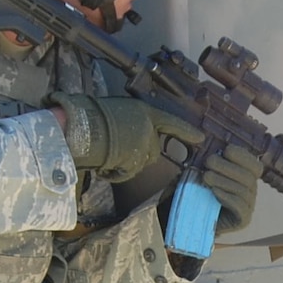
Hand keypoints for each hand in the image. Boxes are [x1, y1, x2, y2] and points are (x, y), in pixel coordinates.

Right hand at [50, 92, 201, 182]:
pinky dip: (116, 171)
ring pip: (140, 161)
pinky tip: (104, 162)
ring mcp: (142, 149)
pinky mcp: (132, 165)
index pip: (172, 123)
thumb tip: (130, 131)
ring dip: (127, 160)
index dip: (186, 131)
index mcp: (146, 112)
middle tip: (119, 145)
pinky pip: (126, 172)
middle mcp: (149, 131)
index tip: (200, 138)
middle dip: (140, 150)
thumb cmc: (92, 114)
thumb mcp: (118, 109)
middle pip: (153, 149)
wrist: (81, 128)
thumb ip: (132, 121)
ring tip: (108, 151)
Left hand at [200, 143, 262, 233]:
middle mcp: (251, 191)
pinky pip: (240, 206)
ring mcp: (249, 206)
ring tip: (206, 177)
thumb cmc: (201, 193)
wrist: (195, 219)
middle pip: (248, 177)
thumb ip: (209, 161)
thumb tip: (204, 143)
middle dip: (227, 167)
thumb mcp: (204, 173)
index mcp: (246, 177)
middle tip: (208, 162)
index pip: (253, 164)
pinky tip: (214, 191)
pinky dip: (227, 197)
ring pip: (243, 190)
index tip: (227, 150)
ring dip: (223, 181)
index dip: (243, 156)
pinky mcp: (243, 220)